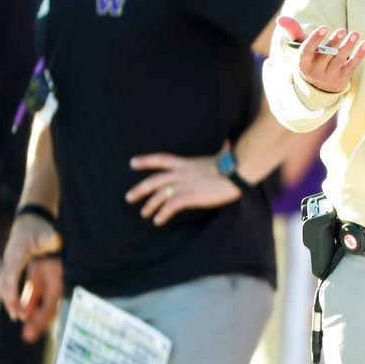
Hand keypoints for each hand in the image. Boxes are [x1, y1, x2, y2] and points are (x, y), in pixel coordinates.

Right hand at [0, 215, 62, 333]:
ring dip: (10, 302)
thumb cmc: (38, 229)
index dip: (12, 290)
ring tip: (18, 316)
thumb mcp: (45, 232)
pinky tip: (17, 309)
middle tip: (19, 316)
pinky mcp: (10, 269)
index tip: (15, 303)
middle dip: (10, 301)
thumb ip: (50, 238)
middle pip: (4, 285)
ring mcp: (8, 265)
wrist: (29, 222)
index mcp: (16, 254)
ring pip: (4, 287)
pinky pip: (7, 286)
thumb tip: (56, 240)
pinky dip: (10, 297)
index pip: (10, 275)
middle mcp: (9, 261)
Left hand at [126, 151, 240, 224]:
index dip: (145, 161)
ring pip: (159, 195)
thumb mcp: (221, 155)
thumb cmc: (232, 165)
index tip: (132, 163)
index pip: (161, 159)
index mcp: (186, 163)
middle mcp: (181, 173)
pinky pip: (170, 207)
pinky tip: (158, 221)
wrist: (236, 173)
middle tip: (129, 198)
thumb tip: (228, 143)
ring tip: (144, 214)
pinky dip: (162, 215)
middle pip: (153, 180)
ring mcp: (184, 185)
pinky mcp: (189, 197)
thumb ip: (220, 151)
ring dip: (149, 206)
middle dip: (139, 190)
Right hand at [276, 16, 364, 93]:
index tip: (323, 27)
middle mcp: (315, 72)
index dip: (315, 40)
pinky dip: (359, 55)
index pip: (307, 51)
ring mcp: (330, 76)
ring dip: (348, 47)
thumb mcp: (301, 47)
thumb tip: (281, 19)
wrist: (319, 86)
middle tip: (342, 30)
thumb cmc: (310, 59)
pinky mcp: (343, 78)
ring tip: (355, 34)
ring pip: (339, 60)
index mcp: (302, 63)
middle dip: (334, 42)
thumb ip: (294, 32)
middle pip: (326, 55)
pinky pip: (352, 66)